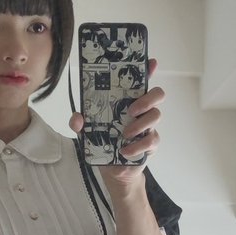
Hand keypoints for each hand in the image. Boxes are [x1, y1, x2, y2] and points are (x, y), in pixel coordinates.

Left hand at [70, 57, 163, 189]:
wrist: (113, 171)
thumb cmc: (104, 144)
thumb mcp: (87, 132)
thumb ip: (80, 123)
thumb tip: (78, 118)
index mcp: (128, 101)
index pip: (141, 81)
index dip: (148, 70)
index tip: (151, 63)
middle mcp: (142, 111)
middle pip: (158, 94)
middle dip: (148, 98)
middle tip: (131, 109)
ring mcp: (148, 127)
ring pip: (156, 116)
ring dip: (140, 124)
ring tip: (125, 133)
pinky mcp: (150, 144)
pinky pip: (151, 141)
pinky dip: (138, 146)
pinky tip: (125, 151)